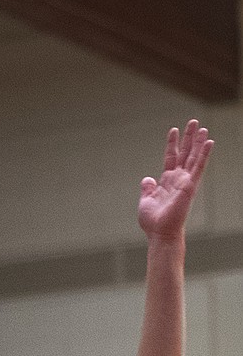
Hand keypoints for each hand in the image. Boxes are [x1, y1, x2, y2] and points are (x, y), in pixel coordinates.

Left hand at [138, 119, 212, 242]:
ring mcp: (185, 181)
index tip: (174, 130)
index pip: (171, 157)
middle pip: (185, 153)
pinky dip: (204, 154)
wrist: (160, 233)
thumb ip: (147, 188)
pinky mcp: (190, 185)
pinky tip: (209, 142)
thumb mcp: (146, 201)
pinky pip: (199, 166)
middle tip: (194, 122)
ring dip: (198, 142)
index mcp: (166, 181)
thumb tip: (147, 179)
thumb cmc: (153, 221)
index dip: (172, 144)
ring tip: (202, 128)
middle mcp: (178, 179)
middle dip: (189, 138)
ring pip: (193, 157)